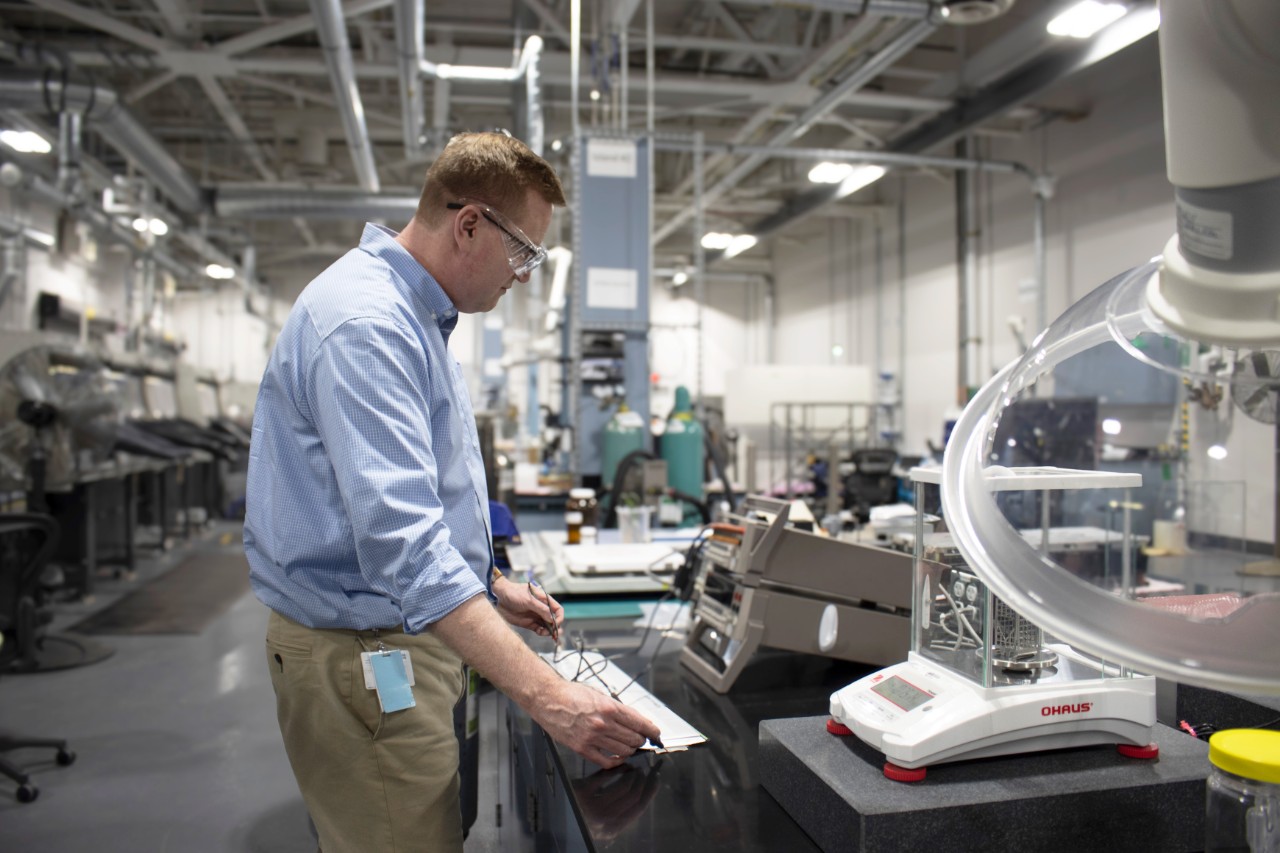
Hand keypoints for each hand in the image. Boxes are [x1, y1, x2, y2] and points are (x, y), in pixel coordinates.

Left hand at [493, 574, 562, 641]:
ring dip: (549, 631)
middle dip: (556, 626)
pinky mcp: (528, 623)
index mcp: (544, 600)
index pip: (557, 609)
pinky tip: (540, 633)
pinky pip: (539, 629)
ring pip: (547, 626)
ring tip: (549, 635)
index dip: (560, 617)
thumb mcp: (529, 600)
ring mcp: (535, 616)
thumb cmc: (514, 593)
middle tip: (555, 634)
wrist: (498, 597)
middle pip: (553, 619)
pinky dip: (542, 632)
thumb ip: (541, 609)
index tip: (557, 623)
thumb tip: (552, 619)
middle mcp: (541, 608)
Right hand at [532, 679, 662, 769]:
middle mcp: (602, 723)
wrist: (548, 699)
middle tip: (641, 738)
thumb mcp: (600, 695)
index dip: (651, 730)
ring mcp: (592, 738)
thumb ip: (617, 708)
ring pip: (624, 751)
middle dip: (641, 740)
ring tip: (630, 745)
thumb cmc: (571, 694)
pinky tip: (618, 756)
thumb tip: (636, 720)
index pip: (639, 723)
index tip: (655, 733)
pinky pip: (606, 761)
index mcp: (609, 707)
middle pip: (634, 738)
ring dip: (631, 749)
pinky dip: (616, 761)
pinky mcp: (582, 748)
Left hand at [572, 762, 661, 842]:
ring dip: (632, 774)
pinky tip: (619, 765)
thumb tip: (644, 793)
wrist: (560, 812)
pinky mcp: (582, 790)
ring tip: (633, 767)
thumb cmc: (586, 816)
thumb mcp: (606, 820)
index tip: (655, 779)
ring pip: (623, 786)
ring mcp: (592, 805)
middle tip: (645, 770)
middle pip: (633, 796)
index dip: (650, 791)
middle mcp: (603, 820)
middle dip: (642, 781)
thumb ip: (622, 812)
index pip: (639, 808)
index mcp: (612, 828)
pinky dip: (616, 768)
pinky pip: (606, 775)